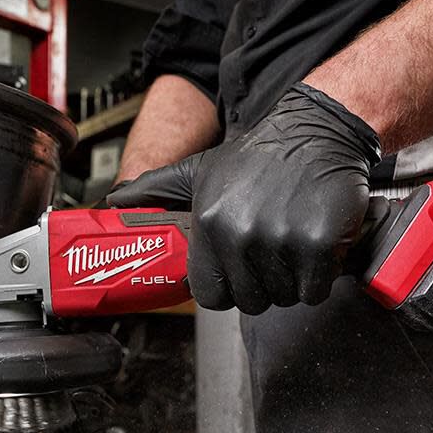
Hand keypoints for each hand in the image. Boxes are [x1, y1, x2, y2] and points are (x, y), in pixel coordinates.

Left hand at [107, 82, 380, 314]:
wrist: (315, 132)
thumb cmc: (256, 158)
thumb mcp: (199, 170)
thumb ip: (155, 190)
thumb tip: (112, 202)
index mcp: (208, 222)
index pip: (210, 295)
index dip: (226, 289)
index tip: (238, 274)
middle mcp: (241, 234)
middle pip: (250, 300)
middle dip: (263, 285)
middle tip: (272, 254)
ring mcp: (281, 240)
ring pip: (284, 297)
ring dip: (292, 280)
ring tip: (292, 243)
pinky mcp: (319, 243)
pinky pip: (315, 289)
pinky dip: (320, 275)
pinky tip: (315, 246)